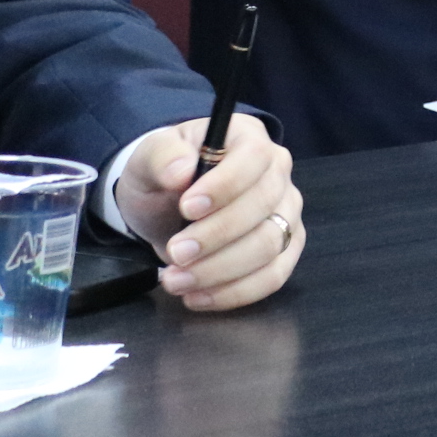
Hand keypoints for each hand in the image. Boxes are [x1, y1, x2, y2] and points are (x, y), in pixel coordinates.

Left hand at [116, 116, 305, 310]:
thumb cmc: (166, 175)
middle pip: (265, 206)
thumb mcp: (150, 157)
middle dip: (217, 235)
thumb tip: (180, 172)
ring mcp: (286, 213)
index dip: (225, 185)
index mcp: (250, 139)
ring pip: (270, 245)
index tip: (186, 208)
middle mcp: (278, 174)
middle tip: (174, 253)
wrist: (167, 207)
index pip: (254, 157)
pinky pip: (274, 276)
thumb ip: (162, 157)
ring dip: (221, 269)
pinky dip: (236, 292)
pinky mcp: (285, 249)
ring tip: (176, 280)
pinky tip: (197, 297)